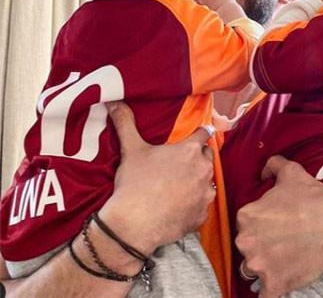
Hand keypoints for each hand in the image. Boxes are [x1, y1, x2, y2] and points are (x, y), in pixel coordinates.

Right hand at [100, 102, 215, 253]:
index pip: (204, 134)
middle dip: (197, 158)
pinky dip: (193, 206)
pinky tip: (178, 207)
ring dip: (198, 182)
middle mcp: (204, 170)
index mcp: (191, 150)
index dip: (199, 133)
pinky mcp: (202, 215)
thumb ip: (125, 123)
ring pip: (207, 182)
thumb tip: (113, 100)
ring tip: (179, 186)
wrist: (136, 223)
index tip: (196, 134)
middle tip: (180, 163)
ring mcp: (206, 194)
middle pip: (207, 158)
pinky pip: (201, 207)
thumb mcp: (131, 149)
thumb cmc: (135, 183)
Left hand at [235, 156, 322, 296]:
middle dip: (262, 246)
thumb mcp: (294, 173)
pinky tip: (283, 282)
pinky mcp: (273, 284)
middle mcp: (246, 241)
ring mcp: (258, 265)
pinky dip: (272, 290)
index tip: (277, 226)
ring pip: (252, 270)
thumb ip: (274, 165)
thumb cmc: (317, 201)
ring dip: (265, 267)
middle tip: (284, 242)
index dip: (262, 225)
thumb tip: (264, 170)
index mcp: (247, 215)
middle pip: (247, 247)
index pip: (246, 224)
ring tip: (286, 260)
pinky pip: (265, 294)